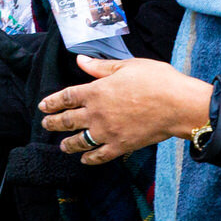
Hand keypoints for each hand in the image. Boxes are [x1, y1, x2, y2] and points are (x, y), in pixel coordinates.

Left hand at [39, 57, 213, 166]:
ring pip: (80, 141)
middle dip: (54, 123)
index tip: (43, 106)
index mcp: (96, 91)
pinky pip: (100, 155)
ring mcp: (108, 132)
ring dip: (68, 144)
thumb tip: (80, 60)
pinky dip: (90, 159)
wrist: (177, 105)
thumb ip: (100, 67)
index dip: (52, 102)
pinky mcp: (121, 146)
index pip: (66, 97)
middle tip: (45, 125)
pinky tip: (85, 160)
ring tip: (62, 146)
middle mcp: (97, 113)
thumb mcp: (126, 66)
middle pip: (68, 120)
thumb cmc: (156, 80)